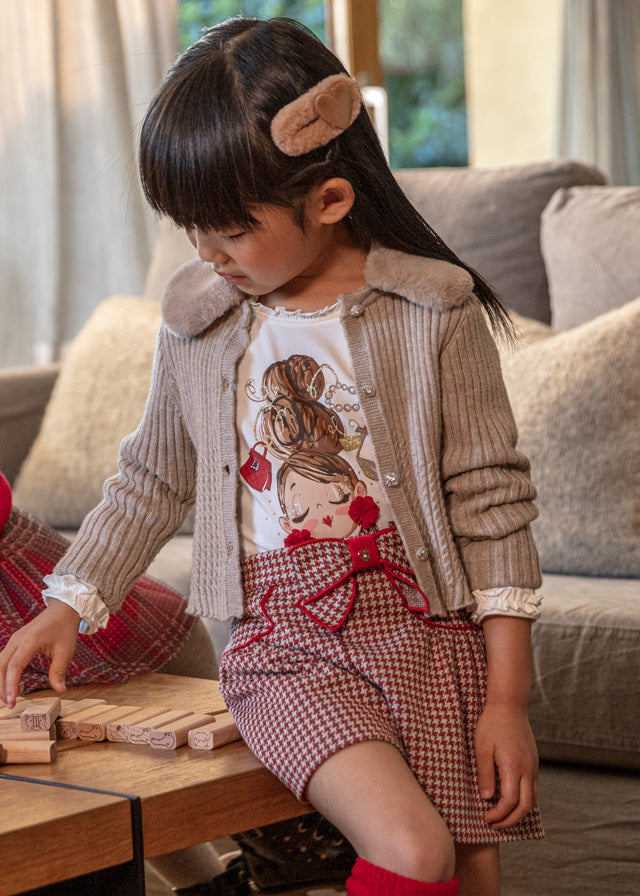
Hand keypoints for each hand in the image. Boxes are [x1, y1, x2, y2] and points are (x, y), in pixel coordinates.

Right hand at [0, 600, 79, 706]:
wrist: (63, 609)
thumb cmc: (65, 628)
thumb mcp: (66, 650)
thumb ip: (59, 671)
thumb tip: (60, 690)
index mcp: (29, 641)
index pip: (14, 666)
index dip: (10, 685)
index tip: (12, 701)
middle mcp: (17, 640)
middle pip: (1, 666)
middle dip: (2, 687)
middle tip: (10, 704)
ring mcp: (14, 640)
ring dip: (1, 681)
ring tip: (10, 698)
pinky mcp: (16, 641)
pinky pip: (4, 659)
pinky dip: (4, 673)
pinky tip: (13, 685)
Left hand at [474, 701, 538, 828]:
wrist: (509, 704)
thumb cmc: (492, 723)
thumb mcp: (482, 748)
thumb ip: (485, 774)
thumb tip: (487, 798)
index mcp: (514, 766)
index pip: (510, 802)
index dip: (499, 815)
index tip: (486, 818)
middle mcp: (528, 769)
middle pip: (526, 807)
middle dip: (510, 820)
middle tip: (493, 824)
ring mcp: (533, 766)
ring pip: (532, 800)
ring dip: (518, 813)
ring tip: (501, 817)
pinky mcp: (534, 762)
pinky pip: (533, 788)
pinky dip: (524, 801)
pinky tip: (511, 801)